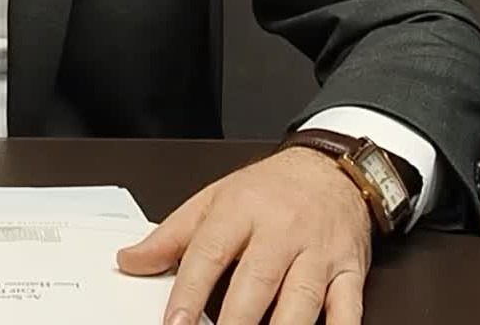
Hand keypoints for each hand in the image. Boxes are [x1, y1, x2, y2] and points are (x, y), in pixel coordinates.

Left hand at [117, 147, 372, 324]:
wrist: (329, 170)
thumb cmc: (267, 189)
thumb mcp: (213, 200)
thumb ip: (171, 235)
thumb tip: (130, 261)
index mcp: (240, 209)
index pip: (209, 252)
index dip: (188, 291)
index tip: (174, 324)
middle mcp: (279, 230)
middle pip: (256, 281)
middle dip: (236, 322)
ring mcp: (317, 252)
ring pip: (301, 299)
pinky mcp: (349, 271)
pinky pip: (348, 308)